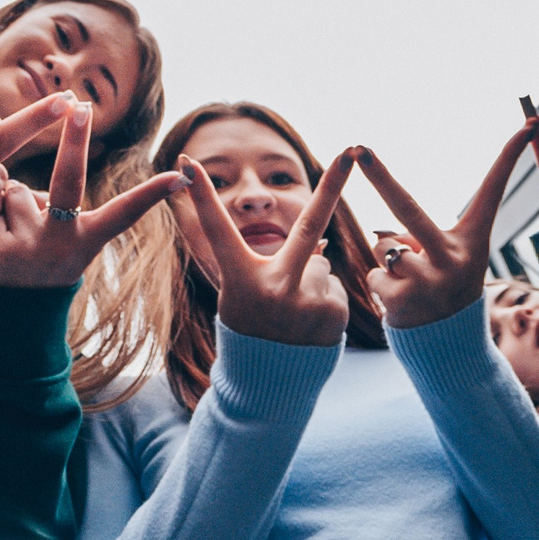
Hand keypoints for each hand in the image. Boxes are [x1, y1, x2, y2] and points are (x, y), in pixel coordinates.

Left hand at [0, 99, 186, 286]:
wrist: (6, 314)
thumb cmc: (40, 260)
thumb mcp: (59, 236)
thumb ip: (53, 197)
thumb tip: (23, 138)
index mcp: (86, 240)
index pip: (125, 212)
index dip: (152, 193)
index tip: (180, 176)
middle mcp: (63, 245)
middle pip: (69, 181)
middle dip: (75, 141)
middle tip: (82, 105)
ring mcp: (31, 249)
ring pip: (18, 190)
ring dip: (12, 203)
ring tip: (12, 235)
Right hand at [175, 145, 356, 344]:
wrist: (267, 389)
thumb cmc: (251, 331)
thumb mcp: (245, 297)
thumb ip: (274, 265)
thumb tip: (324, 243)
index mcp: (240, 282)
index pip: (216, 230)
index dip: (200, 196)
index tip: (186, 161)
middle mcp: (274, 289)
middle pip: (308, 225)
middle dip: (332, 184)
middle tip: (352, 149)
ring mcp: (306, 304)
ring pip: (321, 266)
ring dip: (312, 283)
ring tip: (294, 316)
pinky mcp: (333, 317)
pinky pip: (335, 288)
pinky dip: (326, 302)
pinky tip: (309, 326)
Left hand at [356, 128, 529, 328]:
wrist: (450, 348)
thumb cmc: (448, 288)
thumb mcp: (451, 259)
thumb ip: (422, 238)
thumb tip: (382, 240)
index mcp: (473, 240)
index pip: (494, 189)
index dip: (511, 155)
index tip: (529, 123)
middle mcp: (454, 257)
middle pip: (408, 207)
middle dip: (379, 175)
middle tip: (358, 148)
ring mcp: (429, 281)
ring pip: (385, 246)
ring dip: (391, 262)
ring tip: (412, 284)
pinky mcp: (404, 302)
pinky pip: (375, 274)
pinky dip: (382, 286)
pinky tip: (403, 303)